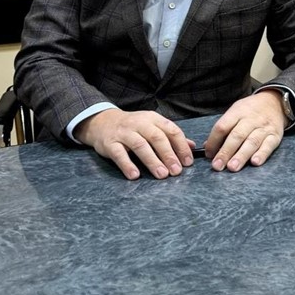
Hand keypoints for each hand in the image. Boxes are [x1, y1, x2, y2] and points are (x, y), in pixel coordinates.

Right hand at [75, 108, 194, 180]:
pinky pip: (119, 154)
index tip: (188, 162)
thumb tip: (192, 147)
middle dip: (169, 155)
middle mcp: (139, 123)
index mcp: (153, 119)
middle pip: (157, 138)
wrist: (103, 122)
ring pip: (140, 145)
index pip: (171, 130)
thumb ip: (171, 136)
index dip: (181, 146)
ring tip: (162, 175)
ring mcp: (124, 133)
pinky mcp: (110, 143)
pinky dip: (127, 165)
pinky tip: (135, 175)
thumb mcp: (152, 126)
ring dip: (152, 161)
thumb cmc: (133, 127)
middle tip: (177, 171)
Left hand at [203, 92, 285, 172]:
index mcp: (237, 112)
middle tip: (217, 166)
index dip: (213, 141)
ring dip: (241, 156)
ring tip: (232, 167)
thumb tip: (208, 147)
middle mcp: (251, 120)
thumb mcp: (235, 112)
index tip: (209, 154)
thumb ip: (223, 129)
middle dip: (225, 152)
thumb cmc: (250, 110)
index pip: (222, 126)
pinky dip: (262, 154)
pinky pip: (269, 145)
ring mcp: (264, 128)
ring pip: (252, 142)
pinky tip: (255, 162)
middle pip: (236, 136)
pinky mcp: (275, 136)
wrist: (274, 102)